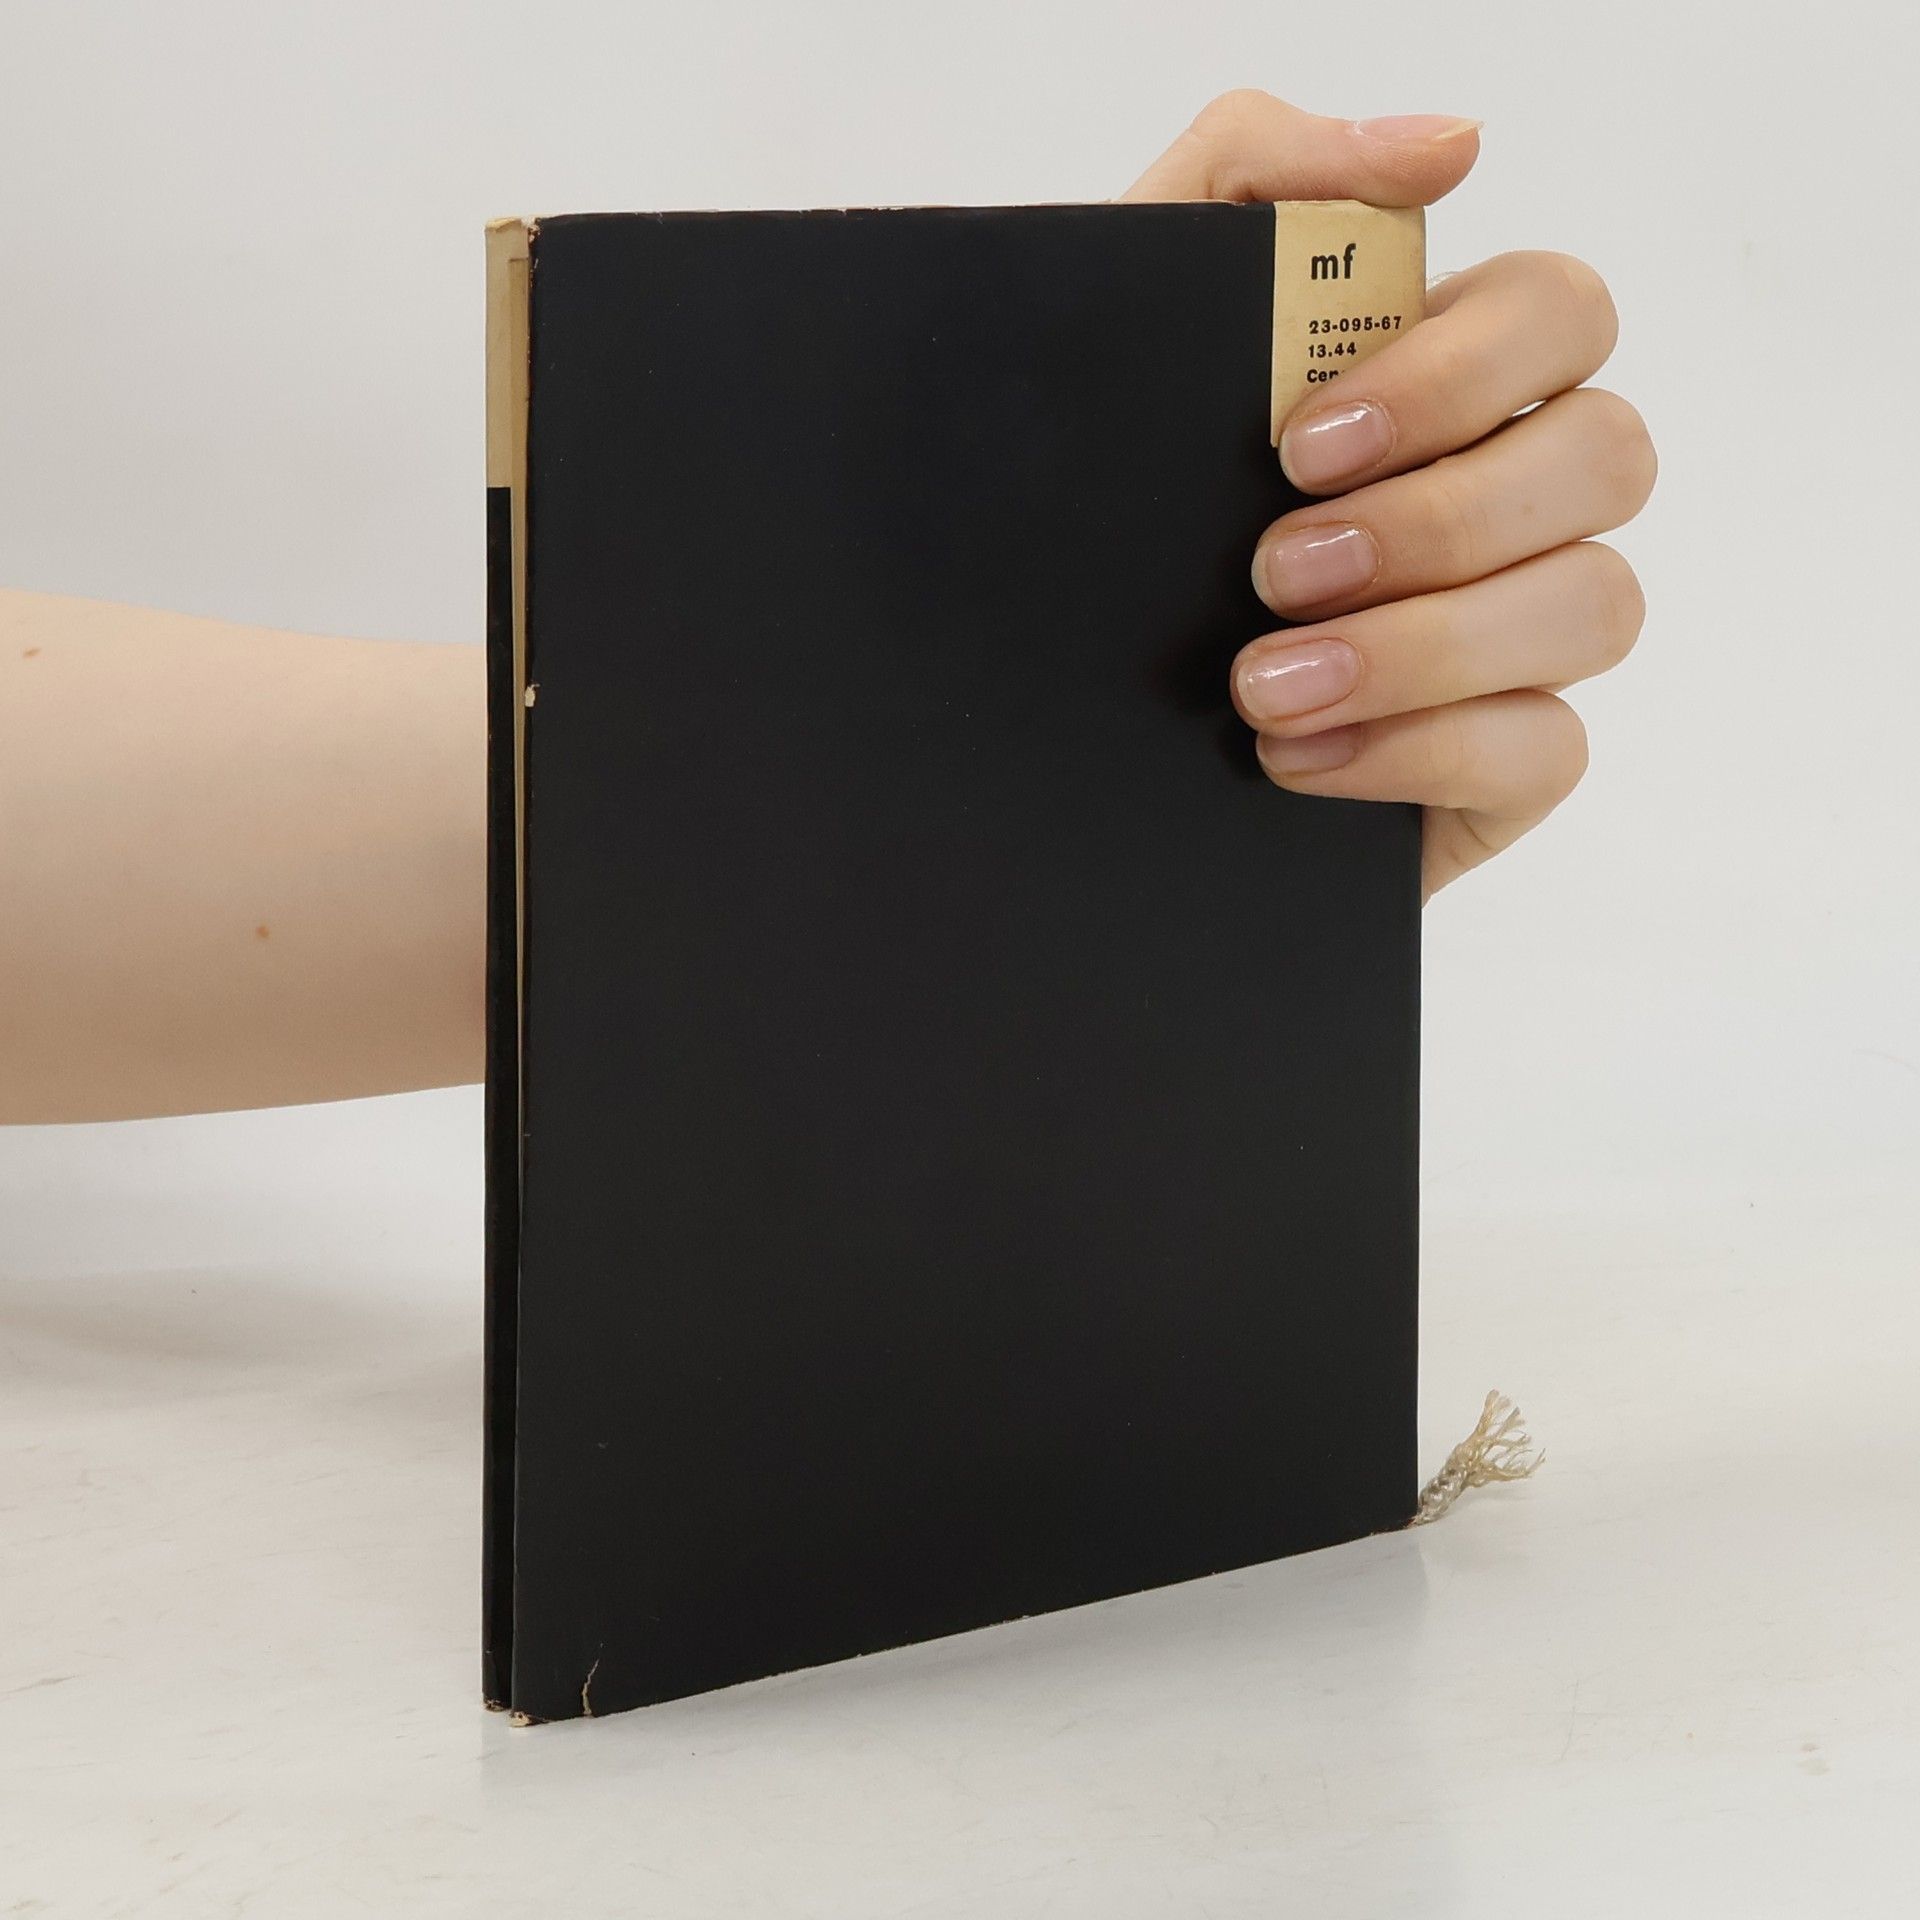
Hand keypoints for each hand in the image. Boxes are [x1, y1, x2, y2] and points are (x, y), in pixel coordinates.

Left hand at [1124, 93, 1655, 896]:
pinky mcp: (1503, 760)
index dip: (1458, 373)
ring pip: (1596, 604)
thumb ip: (1255, 173)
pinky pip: (1547, 750)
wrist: (1031, 704)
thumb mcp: (1127, 314)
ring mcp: (1519, 633)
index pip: (1558, 314)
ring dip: (1427, 646)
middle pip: (1606, 455)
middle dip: (1439, 519)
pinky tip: (1294, 757)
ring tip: (1262, 684)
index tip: (1299, 444)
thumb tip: (1448, 147)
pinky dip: (1420, 751)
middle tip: (1274, 570)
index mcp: (1444, 375)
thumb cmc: (1099, 500)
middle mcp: (1510, 493)